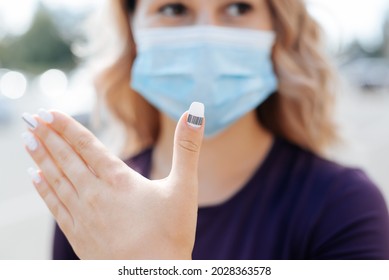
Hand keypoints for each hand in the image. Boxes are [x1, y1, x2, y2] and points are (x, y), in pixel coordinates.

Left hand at [22, 103, 203, 258]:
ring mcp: (84, 216)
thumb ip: (188, 148)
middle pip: (66, 159)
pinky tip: (34, 178)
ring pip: (56, 180)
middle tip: (30, 119)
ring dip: (40, 158)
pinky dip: (44, 190)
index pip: (86, 146)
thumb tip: (194, 113)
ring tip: (26, 141)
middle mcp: (95, 194)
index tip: (47, 113)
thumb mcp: (185, 187)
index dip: (66, 127)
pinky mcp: (79, 236)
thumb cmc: (172, 234)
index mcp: (119, 180)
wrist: (154, 278)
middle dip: (47, 137)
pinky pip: (55, 207)